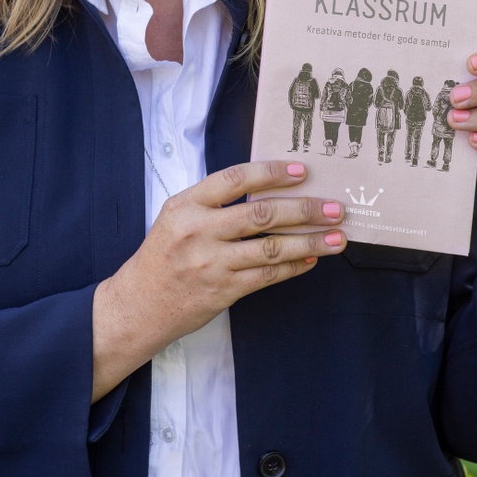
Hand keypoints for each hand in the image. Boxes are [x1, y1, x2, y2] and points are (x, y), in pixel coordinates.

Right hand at [91, 161, 346, 400]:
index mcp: (186, 205)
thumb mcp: (177, 217)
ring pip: (271, 247)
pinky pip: (268, 275)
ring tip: (337, 237)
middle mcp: (198, 231)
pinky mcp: (223, 290)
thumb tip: (269, 191)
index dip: (271, 173)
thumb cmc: (164, 256)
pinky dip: (294, 266)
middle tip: (335, 208)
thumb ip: (214, 203)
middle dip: (304, 210)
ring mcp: (211, 262)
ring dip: (310, 242)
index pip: (234, 179)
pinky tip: (312, 259)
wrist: (139, 304)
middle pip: (261, 214)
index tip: (302, 172)